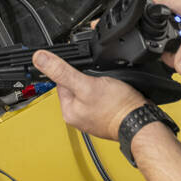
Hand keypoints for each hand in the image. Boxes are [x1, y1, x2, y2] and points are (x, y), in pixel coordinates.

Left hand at [32, 50, 147, 140]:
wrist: (141, 122)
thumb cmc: (117, 108)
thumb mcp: (86, 84)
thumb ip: (61, 71)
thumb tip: (39, 58)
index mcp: (68, 110)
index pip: (60, 81)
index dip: (71, 70)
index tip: (83, 68)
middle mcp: (78, 116)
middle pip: (75, 84)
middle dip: (87, 77)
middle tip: (100, 80)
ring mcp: (92, 116)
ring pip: (89, 90)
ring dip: (98, 83)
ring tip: (109, 87)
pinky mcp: (105, 115)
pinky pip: (101, 97)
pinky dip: (107, 92)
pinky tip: (114, 92)